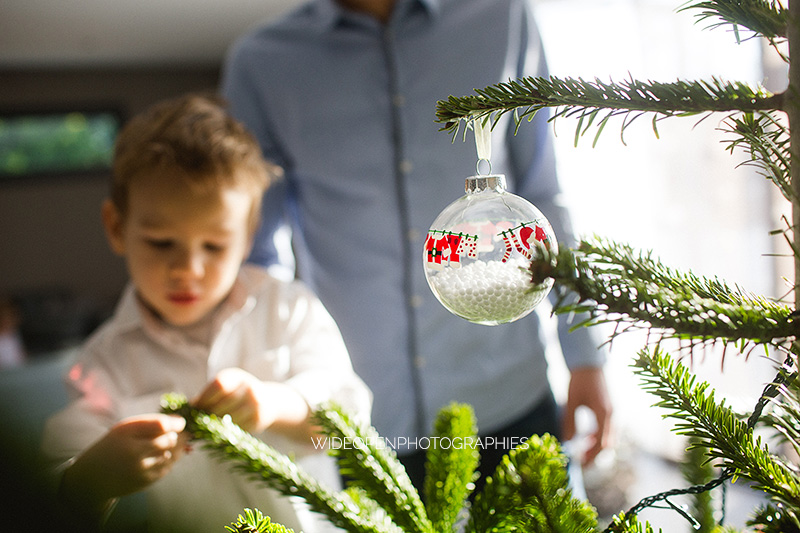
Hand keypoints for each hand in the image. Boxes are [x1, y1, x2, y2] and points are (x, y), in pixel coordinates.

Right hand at [62, 414, 188, 515]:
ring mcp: (139, 468)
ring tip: (159, 448)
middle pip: (169, 440)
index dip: (176, 423)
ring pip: (170, 455)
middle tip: (172, 436)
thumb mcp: (124, 429)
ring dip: (170, 450)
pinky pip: (166, 468)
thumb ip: (150, 423)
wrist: (92, 477)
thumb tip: (182, 423)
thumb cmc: (114, 446)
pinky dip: (165, 462)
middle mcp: (132, 451)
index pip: (161, 424)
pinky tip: (155, 459)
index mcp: (126, 432)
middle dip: (174, 437)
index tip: (180, 423)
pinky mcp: (144, 481)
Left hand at [194, 367, 310, 436]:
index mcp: (237, 377)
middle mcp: (249, 388)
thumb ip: (209, 394)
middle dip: (207, 414)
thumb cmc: (238, 393)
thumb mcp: (227, 387)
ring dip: (215, 425)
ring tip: (208, 426)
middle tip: (197, 421)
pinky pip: (236, 428)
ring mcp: (256, 404)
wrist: (269, 401)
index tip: (194, 407)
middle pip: (222, 404)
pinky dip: (227, 431)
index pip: (219, 385)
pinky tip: (223, 430)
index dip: (204, 397)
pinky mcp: (258, 420)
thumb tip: (188, 407)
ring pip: (228, 419)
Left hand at [561, 366, 612, 465]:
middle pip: (608, 444)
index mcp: (604, 414)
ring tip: (581, 452)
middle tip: (580, 462)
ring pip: (609, 438)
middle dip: (595, 455)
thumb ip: (569, 421)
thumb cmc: (579, 380)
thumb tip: (566, 442)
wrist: (589, 363)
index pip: (601, 444)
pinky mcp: (610, 411)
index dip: (591, 457)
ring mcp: (613, 413)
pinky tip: (586, 439)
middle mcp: (612, 415)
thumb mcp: (571, 401)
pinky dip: (598, 438)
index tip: (579, 465)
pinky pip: (607, 430)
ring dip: (596, 447)